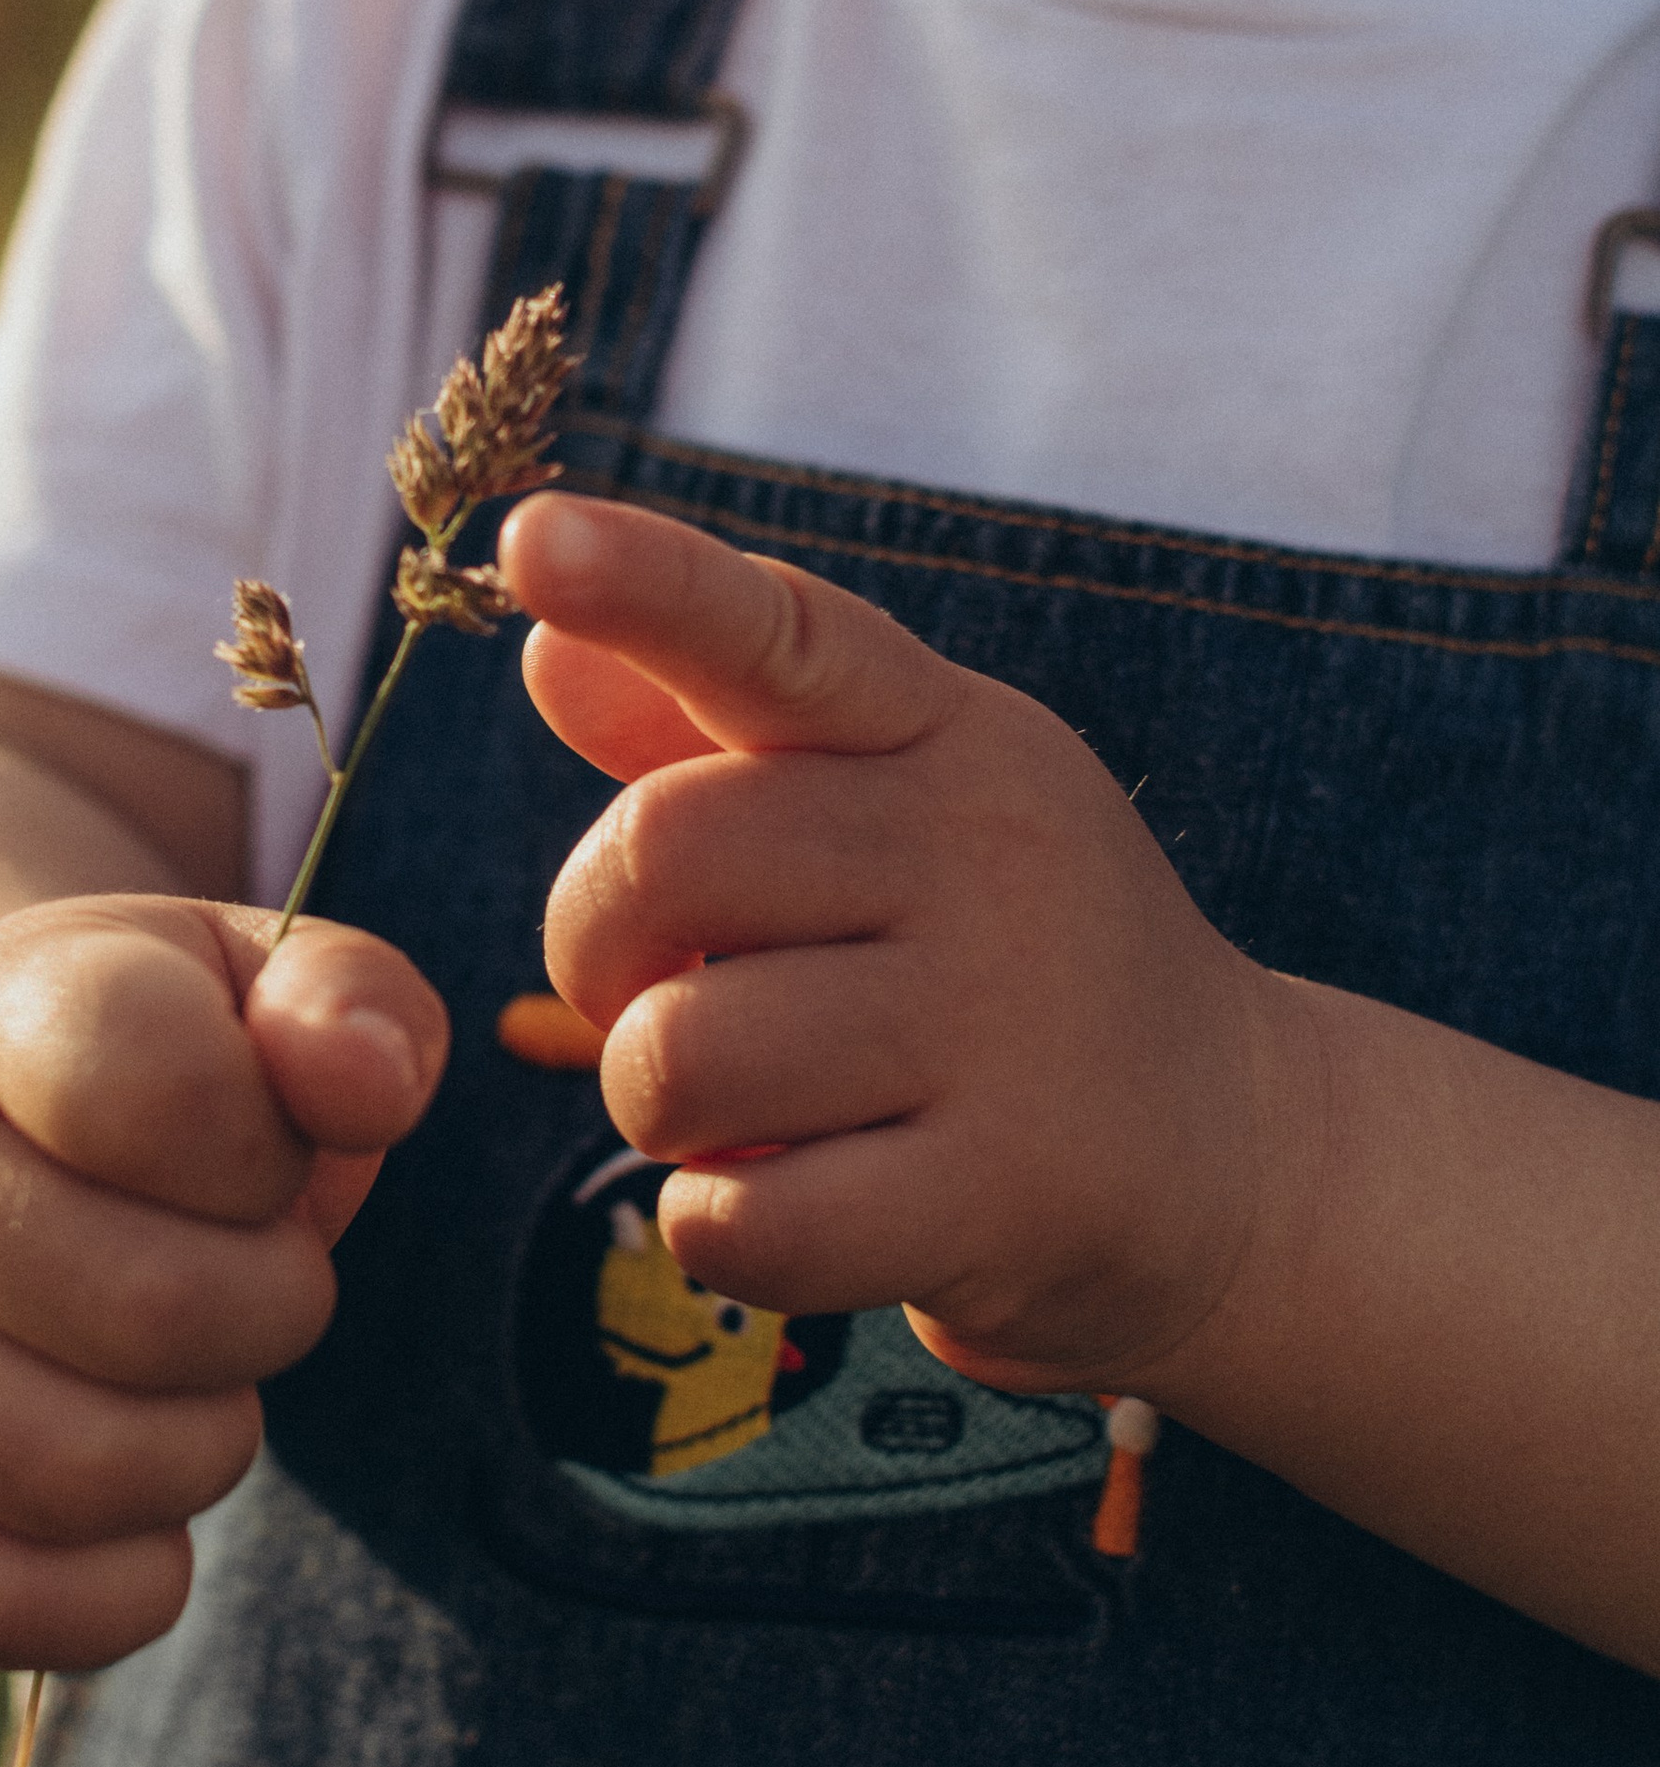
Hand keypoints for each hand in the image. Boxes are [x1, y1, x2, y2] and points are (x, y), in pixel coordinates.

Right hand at [0, 899, 446, 1668]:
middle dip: (274, 1310)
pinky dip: (111, 1595)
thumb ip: (349, 1008)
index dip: (268, 1148)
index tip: (264, 1146)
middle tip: (263, 1277)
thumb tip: (366, 1085)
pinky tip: (156, 1524)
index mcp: (4, 1013)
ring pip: (64, 1470)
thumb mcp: (258, 990)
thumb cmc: (168, 1066)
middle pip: (146, 1310)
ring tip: (206, 1386)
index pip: (157, 1091)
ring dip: (203, 1451)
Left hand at [506, 494, 1298, 1398]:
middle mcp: (983, 855)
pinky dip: (720, 1228)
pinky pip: (742, 1223)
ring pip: (675, 1060)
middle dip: (597, 949)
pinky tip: (801, 1202)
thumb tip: (545, 638)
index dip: (646, 585)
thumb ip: (706, 728)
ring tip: (754, 1109)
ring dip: (657, 1110)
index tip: (533, 537)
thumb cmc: (994, 959)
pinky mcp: (1002, 1195)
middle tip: (659, 991)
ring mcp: (1003, 1027)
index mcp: (940, 733)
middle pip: (655, 860)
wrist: (1232, 1151)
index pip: (780, 631)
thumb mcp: (889, 809)